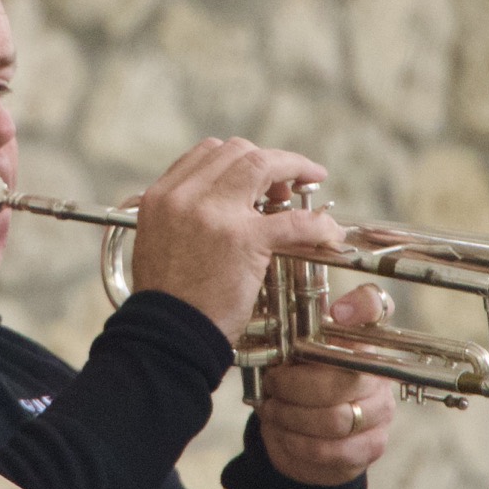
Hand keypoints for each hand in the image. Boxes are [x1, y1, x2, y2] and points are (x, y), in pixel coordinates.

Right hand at [131, 137, 344, 342]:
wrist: (167, 336)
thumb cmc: (168, 302)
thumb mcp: (159, 243)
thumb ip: (185, 217)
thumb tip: (228, 205)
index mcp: (161, 197)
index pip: (207, 153)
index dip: (240, 158)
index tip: (259, 174)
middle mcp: (184, 197)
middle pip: (237, 152)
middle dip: (268, 160)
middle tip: (289, 180)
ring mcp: (214, 215)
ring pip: (263, 166)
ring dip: (294, 169)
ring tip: (311, 183)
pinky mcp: (243, 240)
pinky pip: (293, 220)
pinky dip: (318, 223)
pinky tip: (328, 232)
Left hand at [255, 284, 396, 485]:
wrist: (299, 435)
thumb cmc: (295, 385)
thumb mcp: (287, 355)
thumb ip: (290, 335)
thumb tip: (280, 322)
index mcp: (358, 337)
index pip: (375, 307)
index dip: (361, 306)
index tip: (336, 312)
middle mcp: (380, 371)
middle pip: (342, 378)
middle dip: (294, 387)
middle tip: (272, 386)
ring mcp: (380, 411)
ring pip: (334, 419)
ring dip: (291, 418)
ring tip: (273, 412)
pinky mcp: (371, 447)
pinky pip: (333, 451)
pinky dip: (299, 445)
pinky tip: (285, 435)